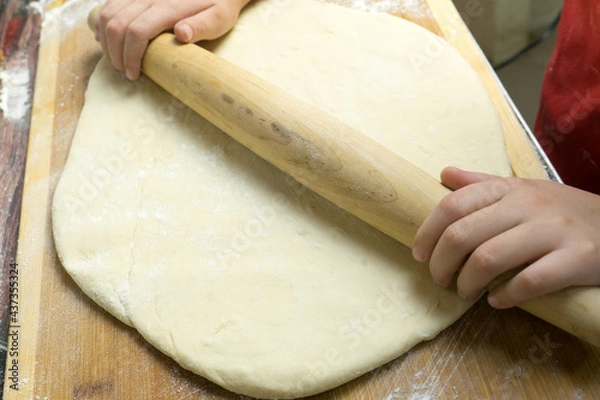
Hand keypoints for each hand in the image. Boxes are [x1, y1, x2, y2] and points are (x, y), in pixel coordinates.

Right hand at [95, 0, 251, 79]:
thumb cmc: (218, 4)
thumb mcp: (218, 18)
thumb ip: (202, 26)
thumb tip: (182, 34)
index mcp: (168, 7)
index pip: (137, 32)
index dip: (131, 56)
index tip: (134, 74)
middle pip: (117, 25)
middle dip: (116, 53)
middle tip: (125, 72)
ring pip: (108, 14)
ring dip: (106, 40)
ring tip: (116, 60)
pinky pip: (109, 5)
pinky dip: (102, 24)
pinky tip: (106, 39)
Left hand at [412, 167, 599, 308]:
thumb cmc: (562, 211)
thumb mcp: (524, 190)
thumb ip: (483, 184)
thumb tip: (444, 173)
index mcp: (510, 188)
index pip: (452, 205)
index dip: (427, 232)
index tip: (420, 255)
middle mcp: (529, 205)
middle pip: (462, 235)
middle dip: (441, 264)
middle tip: (441, 280)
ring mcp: (554, 232)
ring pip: (489, 259)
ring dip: (467, 283)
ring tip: (465, 292)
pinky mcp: (578, 259)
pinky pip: (529, 282)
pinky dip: (504, 296)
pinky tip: (497, 301)